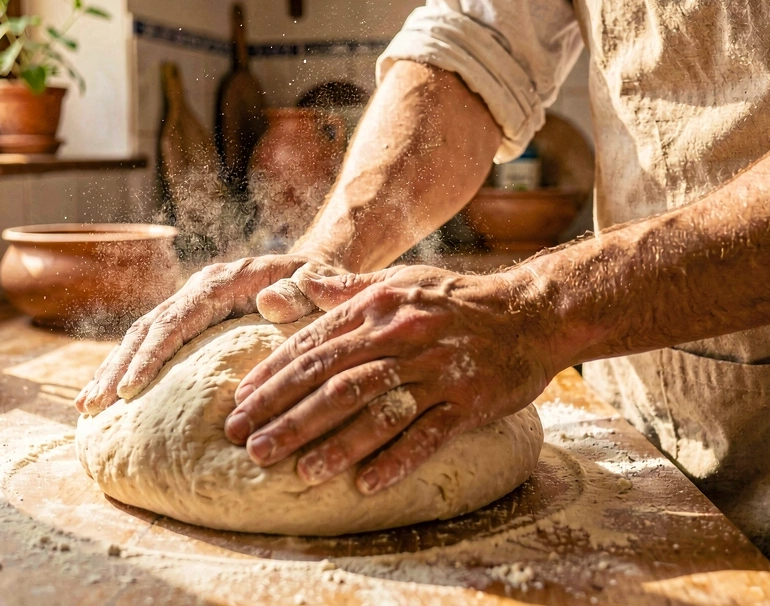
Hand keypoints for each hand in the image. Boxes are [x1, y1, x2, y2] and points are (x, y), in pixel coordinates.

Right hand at [75, 254, 339, 413]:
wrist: (315, 272)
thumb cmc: (322, 285)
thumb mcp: (323, 284)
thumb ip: (304, 290)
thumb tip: (269, 301)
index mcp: (224, 282)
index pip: (178, 317)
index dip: (152, 354)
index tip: (130, 389)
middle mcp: (199, 290)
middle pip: (148, 327)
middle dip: (117, 367)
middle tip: (91, 407)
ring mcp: (191, 307)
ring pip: (142, 336)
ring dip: (113, 370)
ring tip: (86, 408)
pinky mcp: (191, 324)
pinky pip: (152, 345)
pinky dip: (129, 370)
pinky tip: (109, 401)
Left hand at [221, 264, 555, 493]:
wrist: (530, 313)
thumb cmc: (456, 300)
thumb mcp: (399, 283)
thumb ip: (343, 289)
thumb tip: (290, 284)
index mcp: (378, 308)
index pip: (314, 346)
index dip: (273, 377)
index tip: (239, 405)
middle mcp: (402, 336)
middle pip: (333, 380)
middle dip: (286, 415)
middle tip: (248, 445)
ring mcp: (436, 370)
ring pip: (375, 408)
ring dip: (333, 442)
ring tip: (296, 471)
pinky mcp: (469, 400)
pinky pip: (428, 434)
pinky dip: (396, 459)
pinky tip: (365, 484)